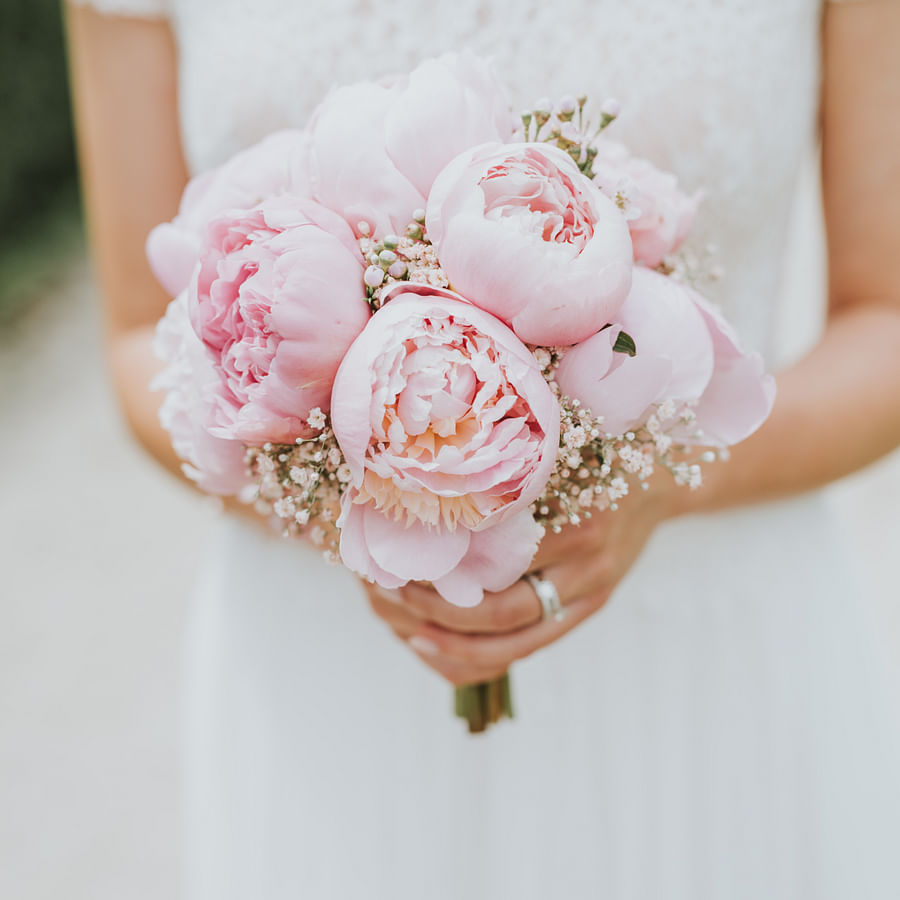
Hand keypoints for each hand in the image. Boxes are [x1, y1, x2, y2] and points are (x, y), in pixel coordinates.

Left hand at [365, 474, 680, 686]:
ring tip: (405, 629)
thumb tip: (425, 493)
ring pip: (512, 645)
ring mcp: (589, 597)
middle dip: (436, 609)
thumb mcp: (558, 458)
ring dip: (452, 645)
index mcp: (576, 522)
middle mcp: (586, 568)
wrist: (657, 487)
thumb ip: (510, 483)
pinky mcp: (586, 611)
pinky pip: (527, 650)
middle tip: (386, 593)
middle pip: (502, 612)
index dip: (442, 566)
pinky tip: (440, 649)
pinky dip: (479, 659)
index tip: (394, 557)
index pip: (497, 558)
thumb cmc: (594, 461)